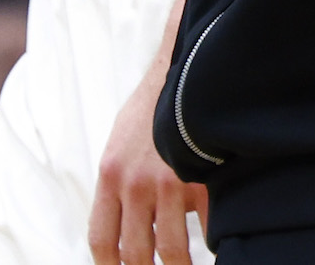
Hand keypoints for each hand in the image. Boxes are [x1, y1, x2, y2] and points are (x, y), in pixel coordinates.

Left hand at [88, 78, 207, 264]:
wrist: (188, 67)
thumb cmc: (155, 106)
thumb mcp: (122, 141)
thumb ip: (120, 182)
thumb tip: (127, 222)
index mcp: (111, 175)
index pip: (102, 239)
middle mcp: (136, 184)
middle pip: (136, 252)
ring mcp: (172, 182)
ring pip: (172, 248)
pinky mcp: (204, 176)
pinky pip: (206, 226)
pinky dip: (210, 240)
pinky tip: (213, 243)